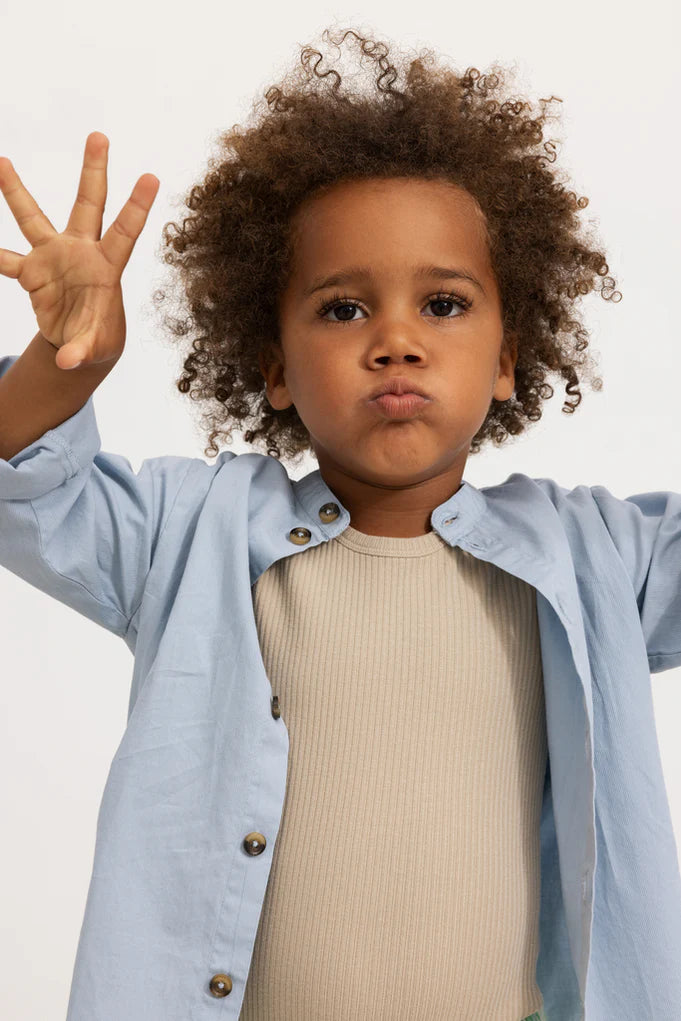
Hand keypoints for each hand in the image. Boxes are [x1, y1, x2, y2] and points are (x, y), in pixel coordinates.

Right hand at [0, 132, 158, 368]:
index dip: (137, 206)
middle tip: (99, 135)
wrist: (80, 342)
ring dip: (16, 192)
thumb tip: (69, 362)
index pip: (126, 231)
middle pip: (88, 204)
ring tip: (2, 162)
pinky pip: (5, 259)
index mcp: (107, 266)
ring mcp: (54, 256)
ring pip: (33, 218)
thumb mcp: (95, 347)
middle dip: (94, 170)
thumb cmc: (98, 339)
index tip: (152, 176)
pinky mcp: (31, 271)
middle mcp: (81, 251)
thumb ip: (83, 351)